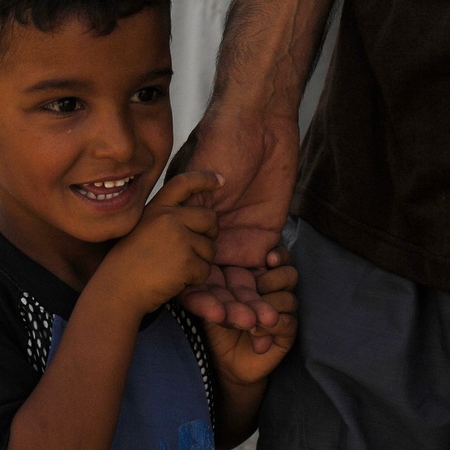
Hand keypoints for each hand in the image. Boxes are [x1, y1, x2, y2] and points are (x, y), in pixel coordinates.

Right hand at [99, 171, 220, 314]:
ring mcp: (178, 238)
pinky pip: (206, 269)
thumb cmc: (129, 264)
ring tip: (174, 268)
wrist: (116, 290)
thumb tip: (198, 216)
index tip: (221, 180)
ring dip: (199, 262)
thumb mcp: (142, 229)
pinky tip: (175, 280)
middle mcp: (168, 218)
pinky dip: (195, 279)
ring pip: (210, 248)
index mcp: (156, 208)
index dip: (204, 178)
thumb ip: (165, 219)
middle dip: (209, 235)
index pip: (184, 183)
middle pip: (210, 218)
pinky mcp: (186, 261)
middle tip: (193, 249)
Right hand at [168, 103, 298, 329]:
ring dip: (250, 307)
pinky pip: (263, 275)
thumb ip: (190, 209)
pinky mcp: (263, 241)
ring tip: (261, 324)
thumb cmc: (222, 142)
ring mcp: (237, 243)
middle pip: (217, 286)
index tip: (210, 314)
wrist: (260, 124)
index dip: (199, 296)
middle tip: (242, 325)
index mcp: (187, 232)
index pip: (189, 272)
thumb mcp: (198, 176)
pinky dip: (267, 294)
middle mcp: (210, 242)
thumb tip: (176, 243)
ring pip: (241, 286)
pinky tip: (273, 313)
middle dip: (229, 308)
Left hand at [204, 252, 298, 378]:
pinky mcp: (287, 332)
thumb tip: (213, 251)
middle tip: (257, 287)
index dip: (278, 256)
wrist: (222, 363)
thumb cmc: (211, 326)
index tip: (269, 259)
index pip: (278, 259)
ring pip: (289, 299)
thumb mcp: (206, 299)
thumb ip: (211, 278)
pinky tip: (254, 331)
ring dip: (269, 306)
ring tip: (250, 320)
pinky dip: (271, 326)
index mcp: (257, 277)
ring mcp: (283, 312)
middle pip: (289, 275)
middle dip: (273, 280)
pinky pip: (289, 323)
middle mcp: (273, 292)